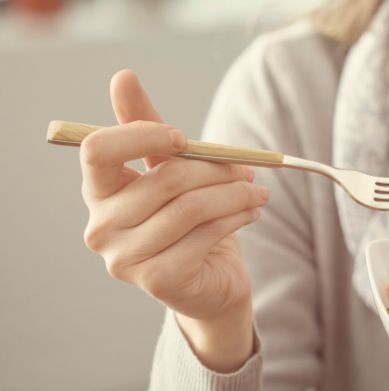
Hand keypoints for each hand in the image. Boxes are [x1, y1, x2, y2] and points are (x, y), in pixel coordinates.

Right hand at [79, 70, 266, 371]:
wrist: (211, 283)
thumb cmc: (189, 221)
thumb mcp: (171, 171)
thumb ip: (148, 129)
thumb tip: (123, 77)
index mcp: (98, 192)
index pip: (98, 150)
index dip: (142, 135)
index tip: (182, 137)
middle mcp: (101, 227)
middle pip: (162, 179)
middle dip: (215, 169)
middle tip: (248, 169)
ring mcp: (126, 259)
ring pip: (190, 208)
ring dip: (234, 194)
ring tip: (258, 191)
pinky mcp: (158, 281)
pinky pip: (205, 234)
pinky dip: (236, 217)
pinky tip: (251, 212)